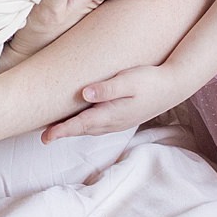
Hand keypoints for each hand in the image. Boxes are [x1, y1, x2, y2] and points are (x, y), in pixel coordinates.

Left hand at [42, 63, 193, 142]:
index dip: (61, 131)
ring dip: (73, 131)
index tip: (45, 137)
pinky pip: (99, 126)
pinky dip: (85, 127)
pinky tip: (81, 122)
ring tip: (56, 130)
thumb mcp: (128, 80)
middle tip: (43, 136)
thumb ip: (107, 88)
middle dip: (63, 133)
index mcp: (111, 113)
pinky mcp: (123, 118)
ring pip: (90, 129)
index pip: (80, 124)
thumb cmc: (150, 80)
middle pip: (82, 130)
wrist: (173, 87)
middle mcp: (113, 122)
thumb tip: (84, 93)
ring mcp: (119, 122)